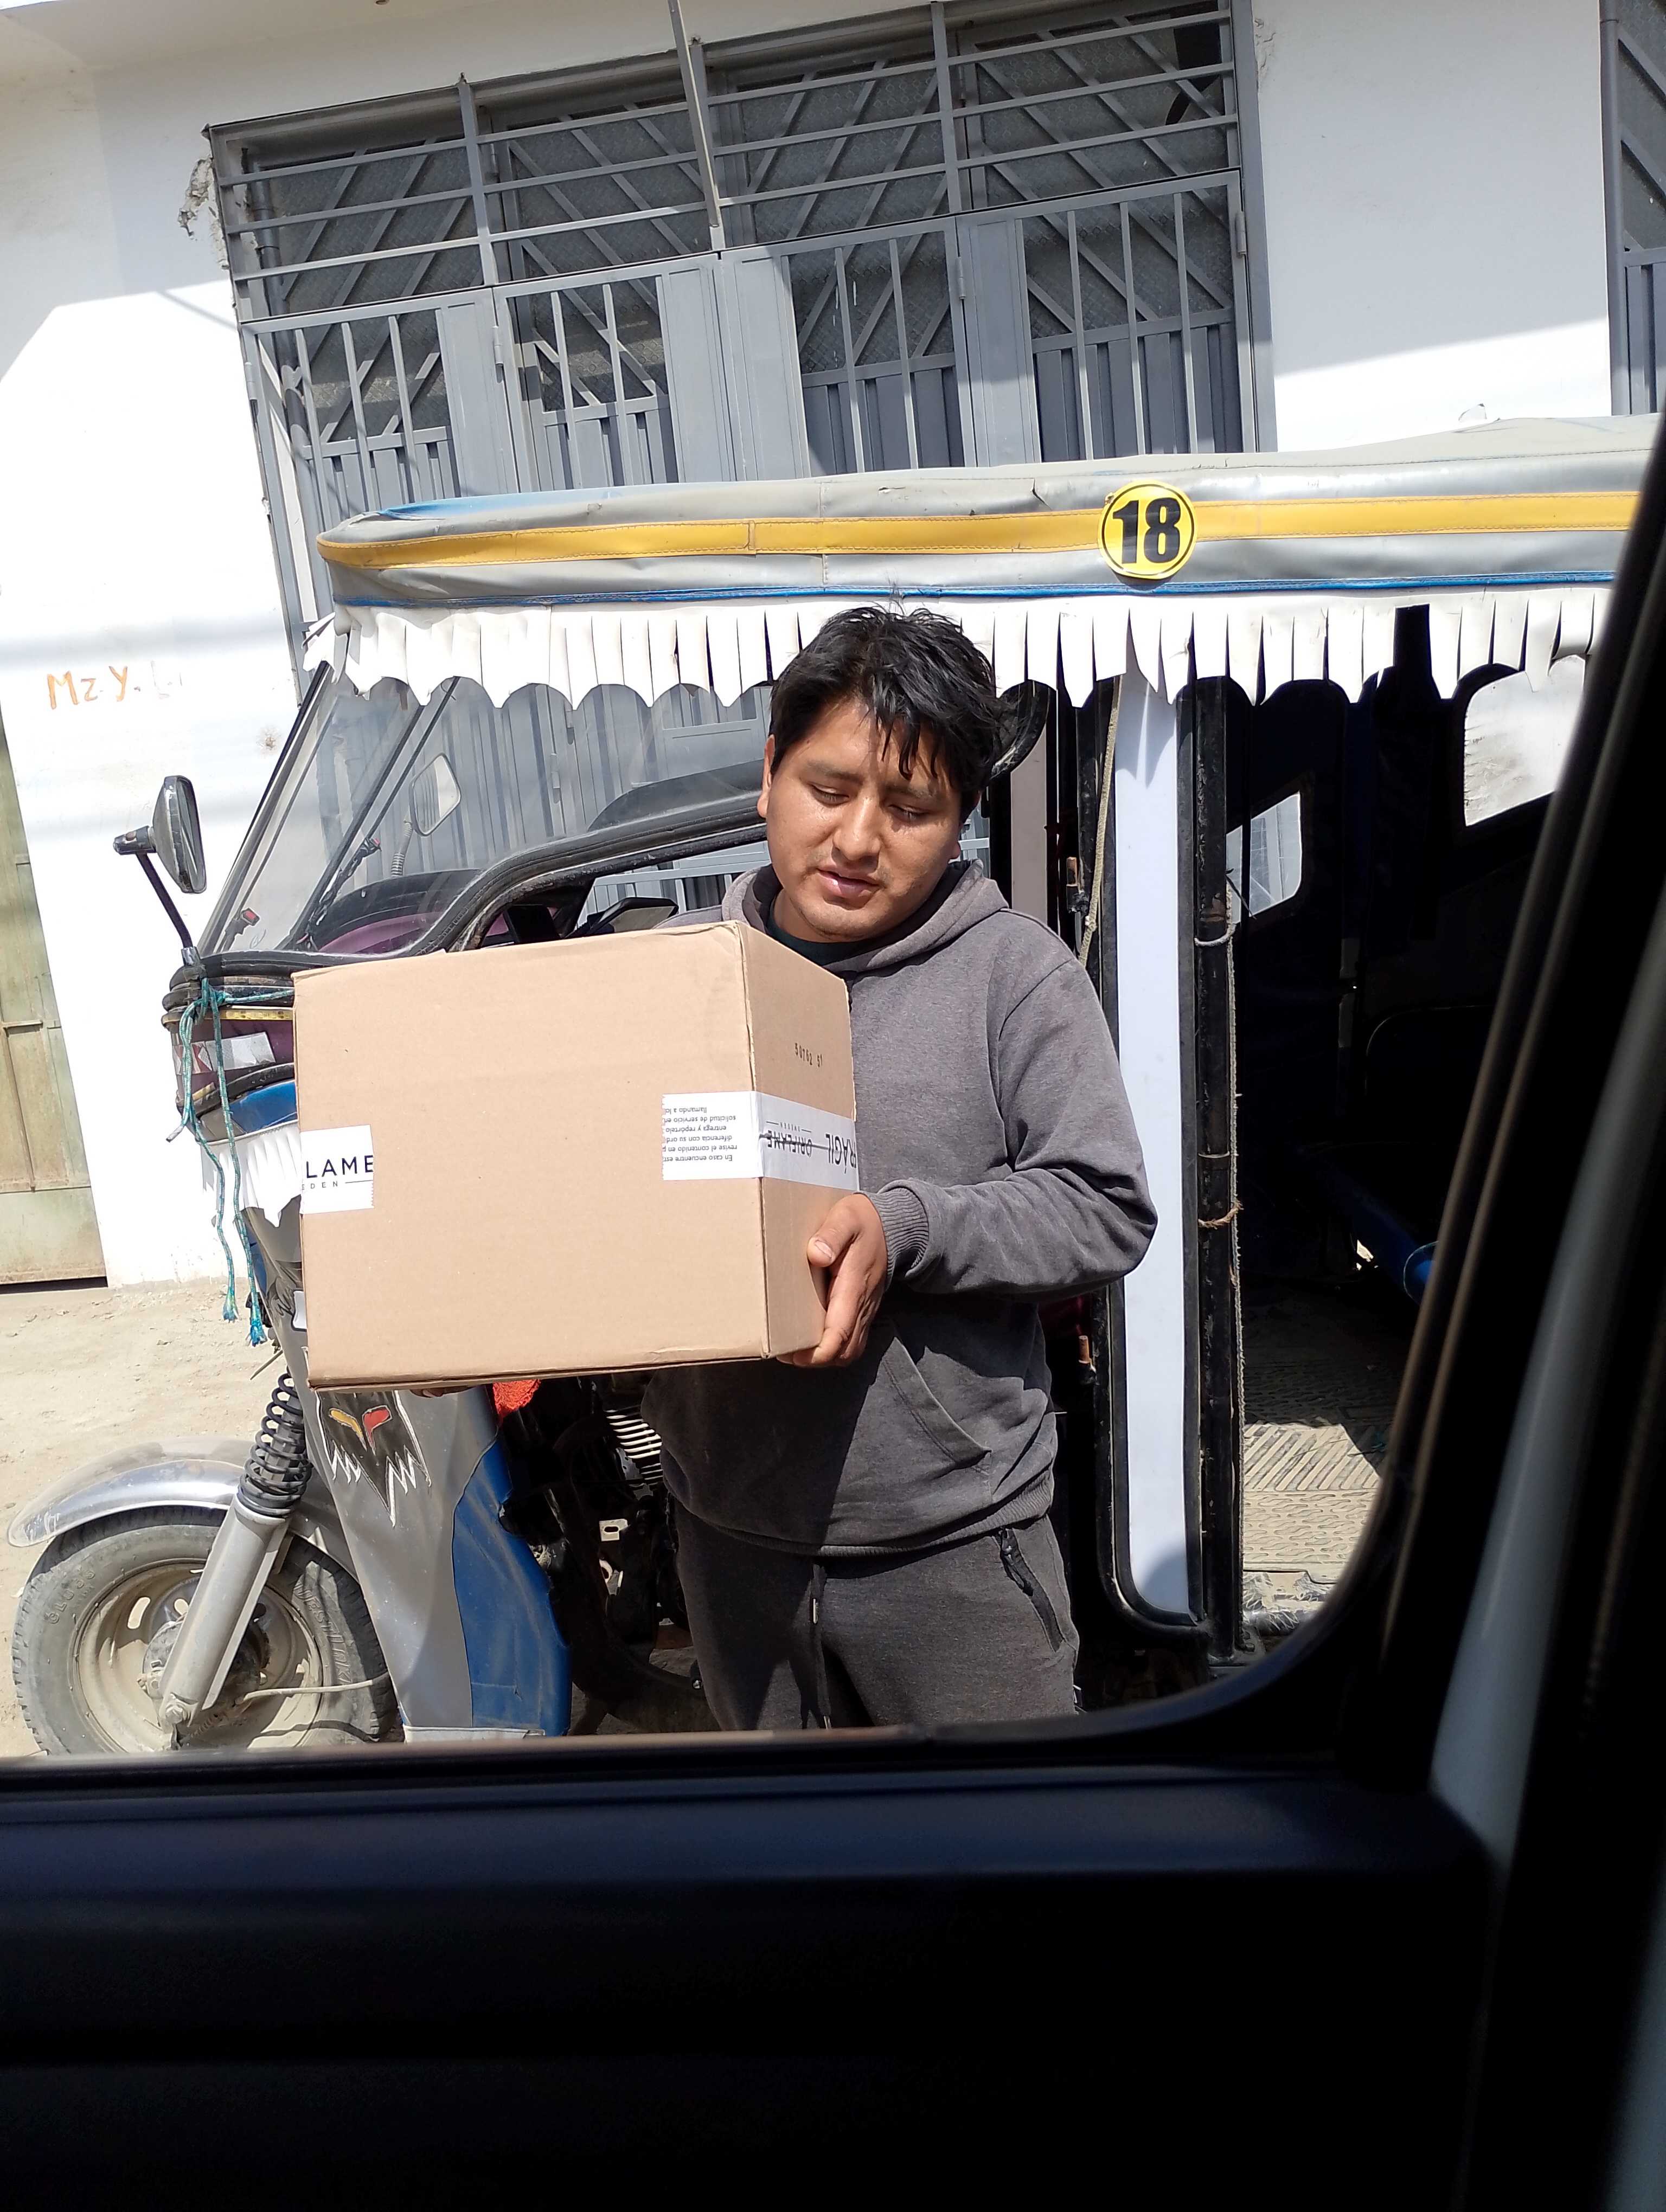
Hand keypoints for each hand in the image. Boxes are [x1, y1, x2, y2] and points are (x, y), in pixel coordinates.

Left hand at [780, 1194, 887, 1367]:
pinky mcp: (864, 1310)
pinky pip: (852, 1340)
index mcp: (854, 1286)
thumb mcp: (846, 1218)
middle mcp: (862, 1304)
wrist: (891, 1226)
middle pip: (844, 1350)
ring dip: (825, 1356)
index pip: (840, 1333)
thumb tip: (815, 1254)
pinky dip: (834, 1348)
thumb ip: (832, 1235)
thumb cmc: (863, 1221)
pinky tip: (813, 1339)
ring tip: (796, 1349)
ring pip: (849, 1350)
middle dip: (816, 1359)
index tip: (793, 1354)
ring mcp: (865, 1310)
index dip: (818, 1352)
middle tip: (786, 1352)